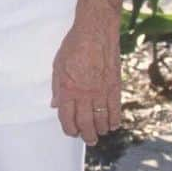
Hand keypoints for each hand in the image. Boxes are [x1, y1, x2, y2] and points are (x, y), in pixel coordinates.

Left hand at [50, 15, 120, 144]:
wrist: (96, 31)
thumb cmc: (74, 45)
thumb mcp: (58, 64)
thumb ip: (57, 87)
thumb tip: (55, 105)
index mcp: (68, 88)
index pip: (67, 118)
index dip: (69, 129)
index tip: (71, 132)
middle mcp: (85, 94)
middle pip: (86, 125)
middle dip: (86, 136)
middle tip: (87, 139)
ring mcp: (101, 92)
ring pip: (101, 122)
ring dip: (100, 130)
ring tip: (98, 132)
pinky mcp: (115, 88)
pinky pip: (115, 111)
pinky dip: (114, 121)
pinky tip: (111, 125)